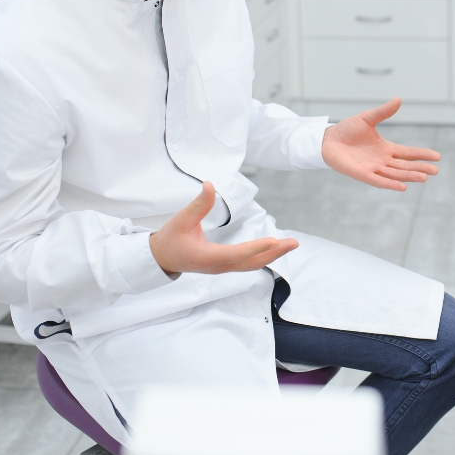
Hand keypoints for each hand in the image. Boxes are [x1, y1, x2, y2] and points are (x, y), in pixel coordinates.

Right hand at [150, 182, 298, 276]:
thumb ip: (198, 204)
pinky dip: (263, 256)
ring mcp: (222, 268)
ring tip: (290, 245)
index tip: (274, 240)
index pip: (236, 253)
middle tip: (293, 243)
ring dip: (272, 255)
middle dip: (273, 253)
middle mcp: (218, 266)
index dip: (256, 247)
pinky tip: (275, 248)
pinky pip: (248, 264)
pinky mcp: (224, 266)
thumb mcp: (181, 220)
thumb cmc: (170, 239)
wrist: (161, 258)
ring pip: (251, 265)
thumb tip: (210, 185)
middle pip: (251, 263)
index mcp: (207, 257)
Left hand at [321, 98, 440, 190]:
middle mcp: (382, 160)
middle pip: (405, 166)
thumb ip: (383, 112)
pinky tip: (403, 187)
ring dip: (410, 176)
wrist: (327, 140)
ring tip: (425, 177)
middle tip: (436, 170)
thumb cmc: (347, 130)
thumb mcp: (367, 118)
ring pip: (396, 174)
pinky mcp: (363, 174)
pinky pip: (379, 181)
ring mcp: (373, 168)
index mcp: (386, 148)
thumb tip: (398, 99)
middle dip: (420, 168)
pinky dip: (391, 184)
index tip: (437, 156)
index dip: (422, 154)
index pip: (408, 153)